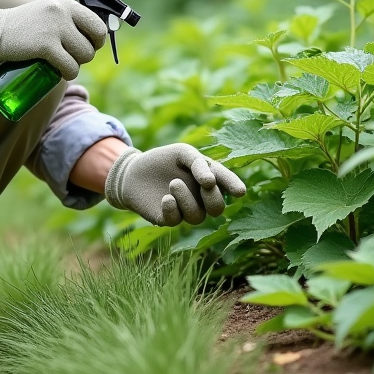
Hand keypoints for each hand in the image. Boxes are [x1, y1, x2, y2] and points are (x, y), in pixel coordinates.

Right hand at [0, 0, 106, 79]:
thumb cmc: (23, 26)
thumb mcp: (48, 11)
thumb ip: (68, 17)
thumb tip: (95, 35)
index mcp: (66, 3)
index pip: (98, 24)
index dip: (96, 40)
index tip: (87, 46)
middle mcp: (63, 12)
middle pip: (92, 43)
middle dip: (85, 55)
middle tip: (70, 56)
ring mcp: (55, 28)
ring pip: (84, 56)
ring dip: (76, 65)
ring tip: (62, 62)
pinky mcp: (46, 46)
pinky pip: (71, 67)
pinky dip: (68, 73)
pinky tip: (60, 72)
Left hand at [104, 144, 246, 225]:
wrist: (134, 170)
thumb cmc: (163, 159)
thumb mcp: (182, 153)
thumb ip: (198, 163)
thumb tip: (211, 182)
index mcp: (208, 179)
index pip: (225, 185)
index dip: (234, 187)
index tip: (240, 191)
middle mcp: (200, 198)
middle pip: (217, 208)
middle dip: (213, 197)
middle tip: (205, 183)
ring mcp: (184, 210)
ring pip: (197, 217)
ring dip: (188, 200)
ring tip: (173, 183)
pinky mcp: (167, 218)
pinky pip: (176, 220)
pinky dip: (173, 209)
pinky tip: (166, 198)